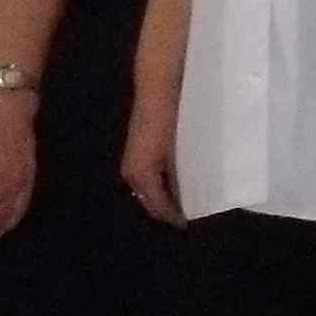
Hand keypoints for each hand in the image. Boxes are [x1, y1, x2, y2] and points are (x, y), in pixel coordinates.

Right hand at [121, 92, 185, 227]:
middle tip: (184, 216)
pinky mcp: (134, 155)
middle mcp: (131, 174)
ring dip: (160, 199)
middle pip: (148, 202)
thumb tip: (185, 199)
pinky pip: (145, 179)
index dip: (172, 217)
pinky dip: (157, 185)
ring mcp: (130, 164)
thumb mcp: (176, 153)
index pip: (158, 206)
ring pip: (145, 192)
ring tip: (181, 202)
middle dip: (164, 211)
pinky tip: (173, 183)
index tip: (185, 224)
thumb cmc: (171, 121)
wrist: (157, 91)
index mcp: (142, 175)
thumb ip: (177, 178)